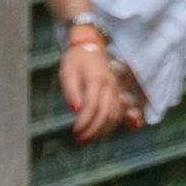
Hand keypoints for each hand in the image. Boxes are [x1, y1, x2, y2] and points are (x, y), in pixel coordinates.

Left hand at [56, 20, 137, 141]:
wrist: (90, 45)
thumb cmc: (75, 60)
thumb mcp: (67, 73)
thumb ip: (71, 91)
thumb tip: (75, 110)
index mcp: (97, 80)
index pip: (93, 107)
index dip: (85, 123)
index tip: (75, 132)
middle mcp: (110, 86)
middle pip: (107, 114)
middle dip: (94, 130)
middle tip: (81, 141)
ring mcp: (116, 89)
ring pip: (115, 115)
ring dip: (103, 130)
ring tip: (88, 139)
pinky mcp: (117, 92)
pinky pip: (118, 112)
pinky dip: (110, 124)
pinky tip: (99, 131)